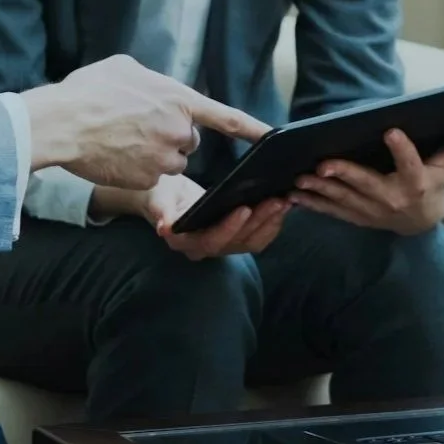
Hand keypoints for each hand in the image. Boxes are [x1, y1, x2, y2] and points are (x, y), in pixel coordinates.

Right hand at [22, 55, 270, 189]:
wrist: (62, 123)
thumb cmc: (89, 90)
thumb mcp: (127, 68)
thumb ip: (152, 81)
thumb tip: (152, 88)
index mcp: (180, 99)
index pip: (227, 118)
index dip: (253, 128)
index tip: (274, 137)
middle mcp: (179, 130)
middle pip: (188, 140)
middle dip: (171, 135)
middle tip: (138, 125)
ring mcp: (164, 158)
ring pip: (171, 162)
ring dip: (155, 155)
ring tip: (123, 140)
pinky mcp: (147, 180)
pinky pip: (151, 178)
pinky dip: (137, 170)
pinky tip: (116, 156)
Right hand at [92, 174, 290, 260]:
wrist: (165, 198)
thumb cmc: (161, 195)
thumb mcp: (158, 198)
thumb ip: (162, 212)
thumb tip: (165, 227)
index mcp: (186, 242)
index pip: (211, 241)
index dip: (228, 228)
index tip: (244, 208)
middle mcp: (205, 248)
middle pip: (237, 242)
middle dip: (259, 221)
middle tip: (278, 200)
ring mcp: (221, 244)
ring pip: (250, 241)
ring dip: (270, 222)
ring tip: (285, 200)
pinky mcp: (234, 236)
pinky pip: (257, 237)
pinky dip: (272, 223)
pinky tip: (284, 204)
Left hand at [292, 116, 443, 234]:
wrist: (422, 223)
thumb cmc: (438, 183)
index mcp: (418, 182)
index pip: (411, 164)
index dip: (402, 149)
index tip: (390, 130)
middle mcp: (393, 199)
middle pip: (368, 186)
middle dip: (346, 175)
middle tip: (325, 163)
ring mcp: (372, 211)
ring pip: (344, 200)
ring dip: (322, 189)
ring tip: (303, 177)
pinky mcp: (356, 217)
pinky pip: (332, 211)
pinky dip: (313, 203)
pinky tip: (295, 192)